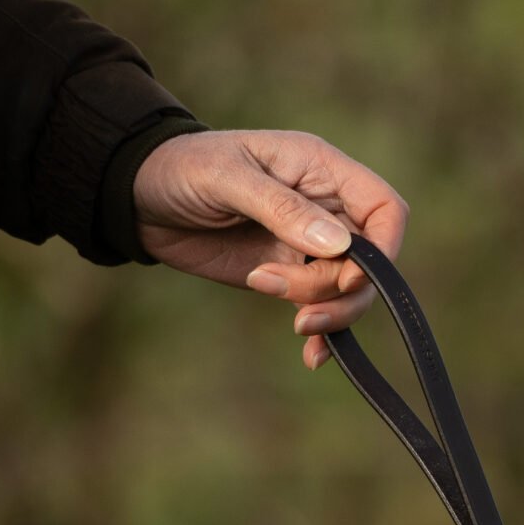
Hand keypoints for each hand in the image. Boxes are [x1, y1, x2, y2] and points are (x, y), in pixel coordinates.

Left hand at [131, 129, 409, 370]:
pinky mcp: (288, 275)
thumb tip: (339, 245)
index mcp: (321, 170)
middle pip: (371, 262)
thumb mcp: (227, 178)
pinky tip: (311, 356)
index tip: (350, 277)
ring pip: (347, 291)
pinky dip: (322, 335)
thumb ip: (282, 209)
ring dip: (324, 311)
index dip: (384, 249)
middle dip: (340, 289)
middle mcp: (326, 209)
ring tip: (275, 302)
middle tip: (294, 301)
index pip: (385, 210)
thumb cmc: (181, 168)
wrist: (138, 197)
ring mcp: (309, 245)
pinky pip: (321, 308)